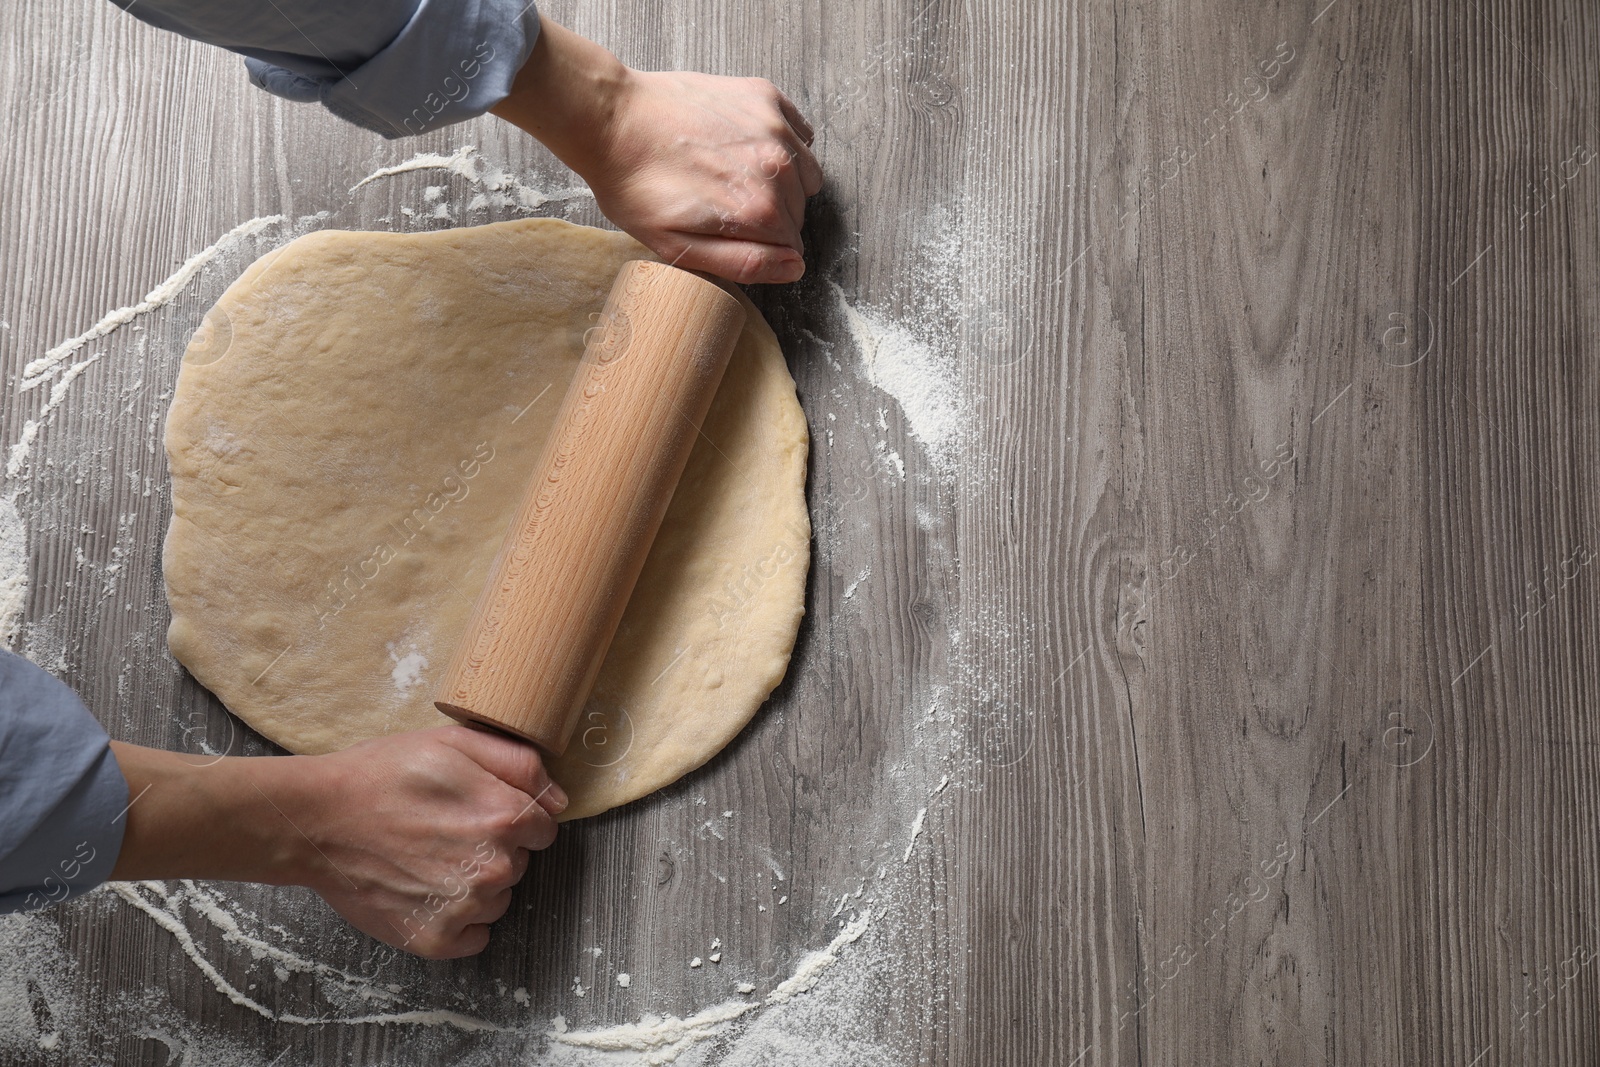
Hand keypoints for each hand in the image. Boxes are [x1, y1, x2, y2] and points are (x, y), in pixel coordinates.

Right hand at [293, 726, 565, 957]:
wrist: (318, 819)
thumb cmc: (384, 774)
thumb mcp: (455, 742)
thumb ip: (521, 765)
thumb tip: (559, 799)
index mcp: (506, 818)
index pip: (543, 828)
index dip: (513, 816)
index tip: (478, 809)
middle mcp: (494, 868)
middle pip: (519, 862)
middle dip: (492, 847)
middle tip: (443, 828)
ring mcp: (465, 908)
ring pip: (498, 899)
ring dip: (475, 883)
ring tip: (428, 857)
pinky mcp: (436, 939)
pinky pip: (475, 936)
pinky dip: (457, 918)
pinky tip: (426, 890)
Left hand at [493, 17, 824, 284]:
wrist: (610, 119)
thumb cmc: (636, 186)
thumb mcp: (680, 247)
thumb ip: (744, 263)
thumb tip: (795, 267)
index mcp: (759, 210)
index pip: (791, 246)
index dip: (761, 246)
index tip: (728, 231)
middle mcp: (778, 166)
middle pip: (796, 210)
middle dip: (768, 215)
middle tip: (721, 202)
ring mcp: (774, 127)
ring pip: (803, 174)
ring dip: (778, 181)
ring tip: (731, 175)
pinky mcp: (764, 97)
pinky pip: (799, 133)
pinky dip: (782, 143)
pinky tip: (743, 146)